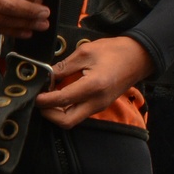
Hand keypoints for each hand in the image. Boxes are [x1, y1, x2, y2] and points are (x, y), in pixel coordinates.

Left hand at [36, 37, 153, 128]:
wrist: (139, 57)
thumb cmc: (114, 51)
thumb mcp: (85, 52)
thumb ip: (63, 66)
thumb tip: (45, 76)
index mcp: (93, 86)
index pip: (62, 100)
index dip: (44, 100)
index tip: (34, 95)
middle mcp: (96, 102)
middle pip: (66, 122)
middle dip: (49, 114)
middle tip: (40, 100)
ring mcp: (99, 106)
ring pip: (72, 120)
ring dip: (56, 113)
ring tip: (48, 97)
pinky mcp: (100, 106)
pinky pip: (78, 113)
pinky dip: (65, 109)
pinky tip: (59, 96)